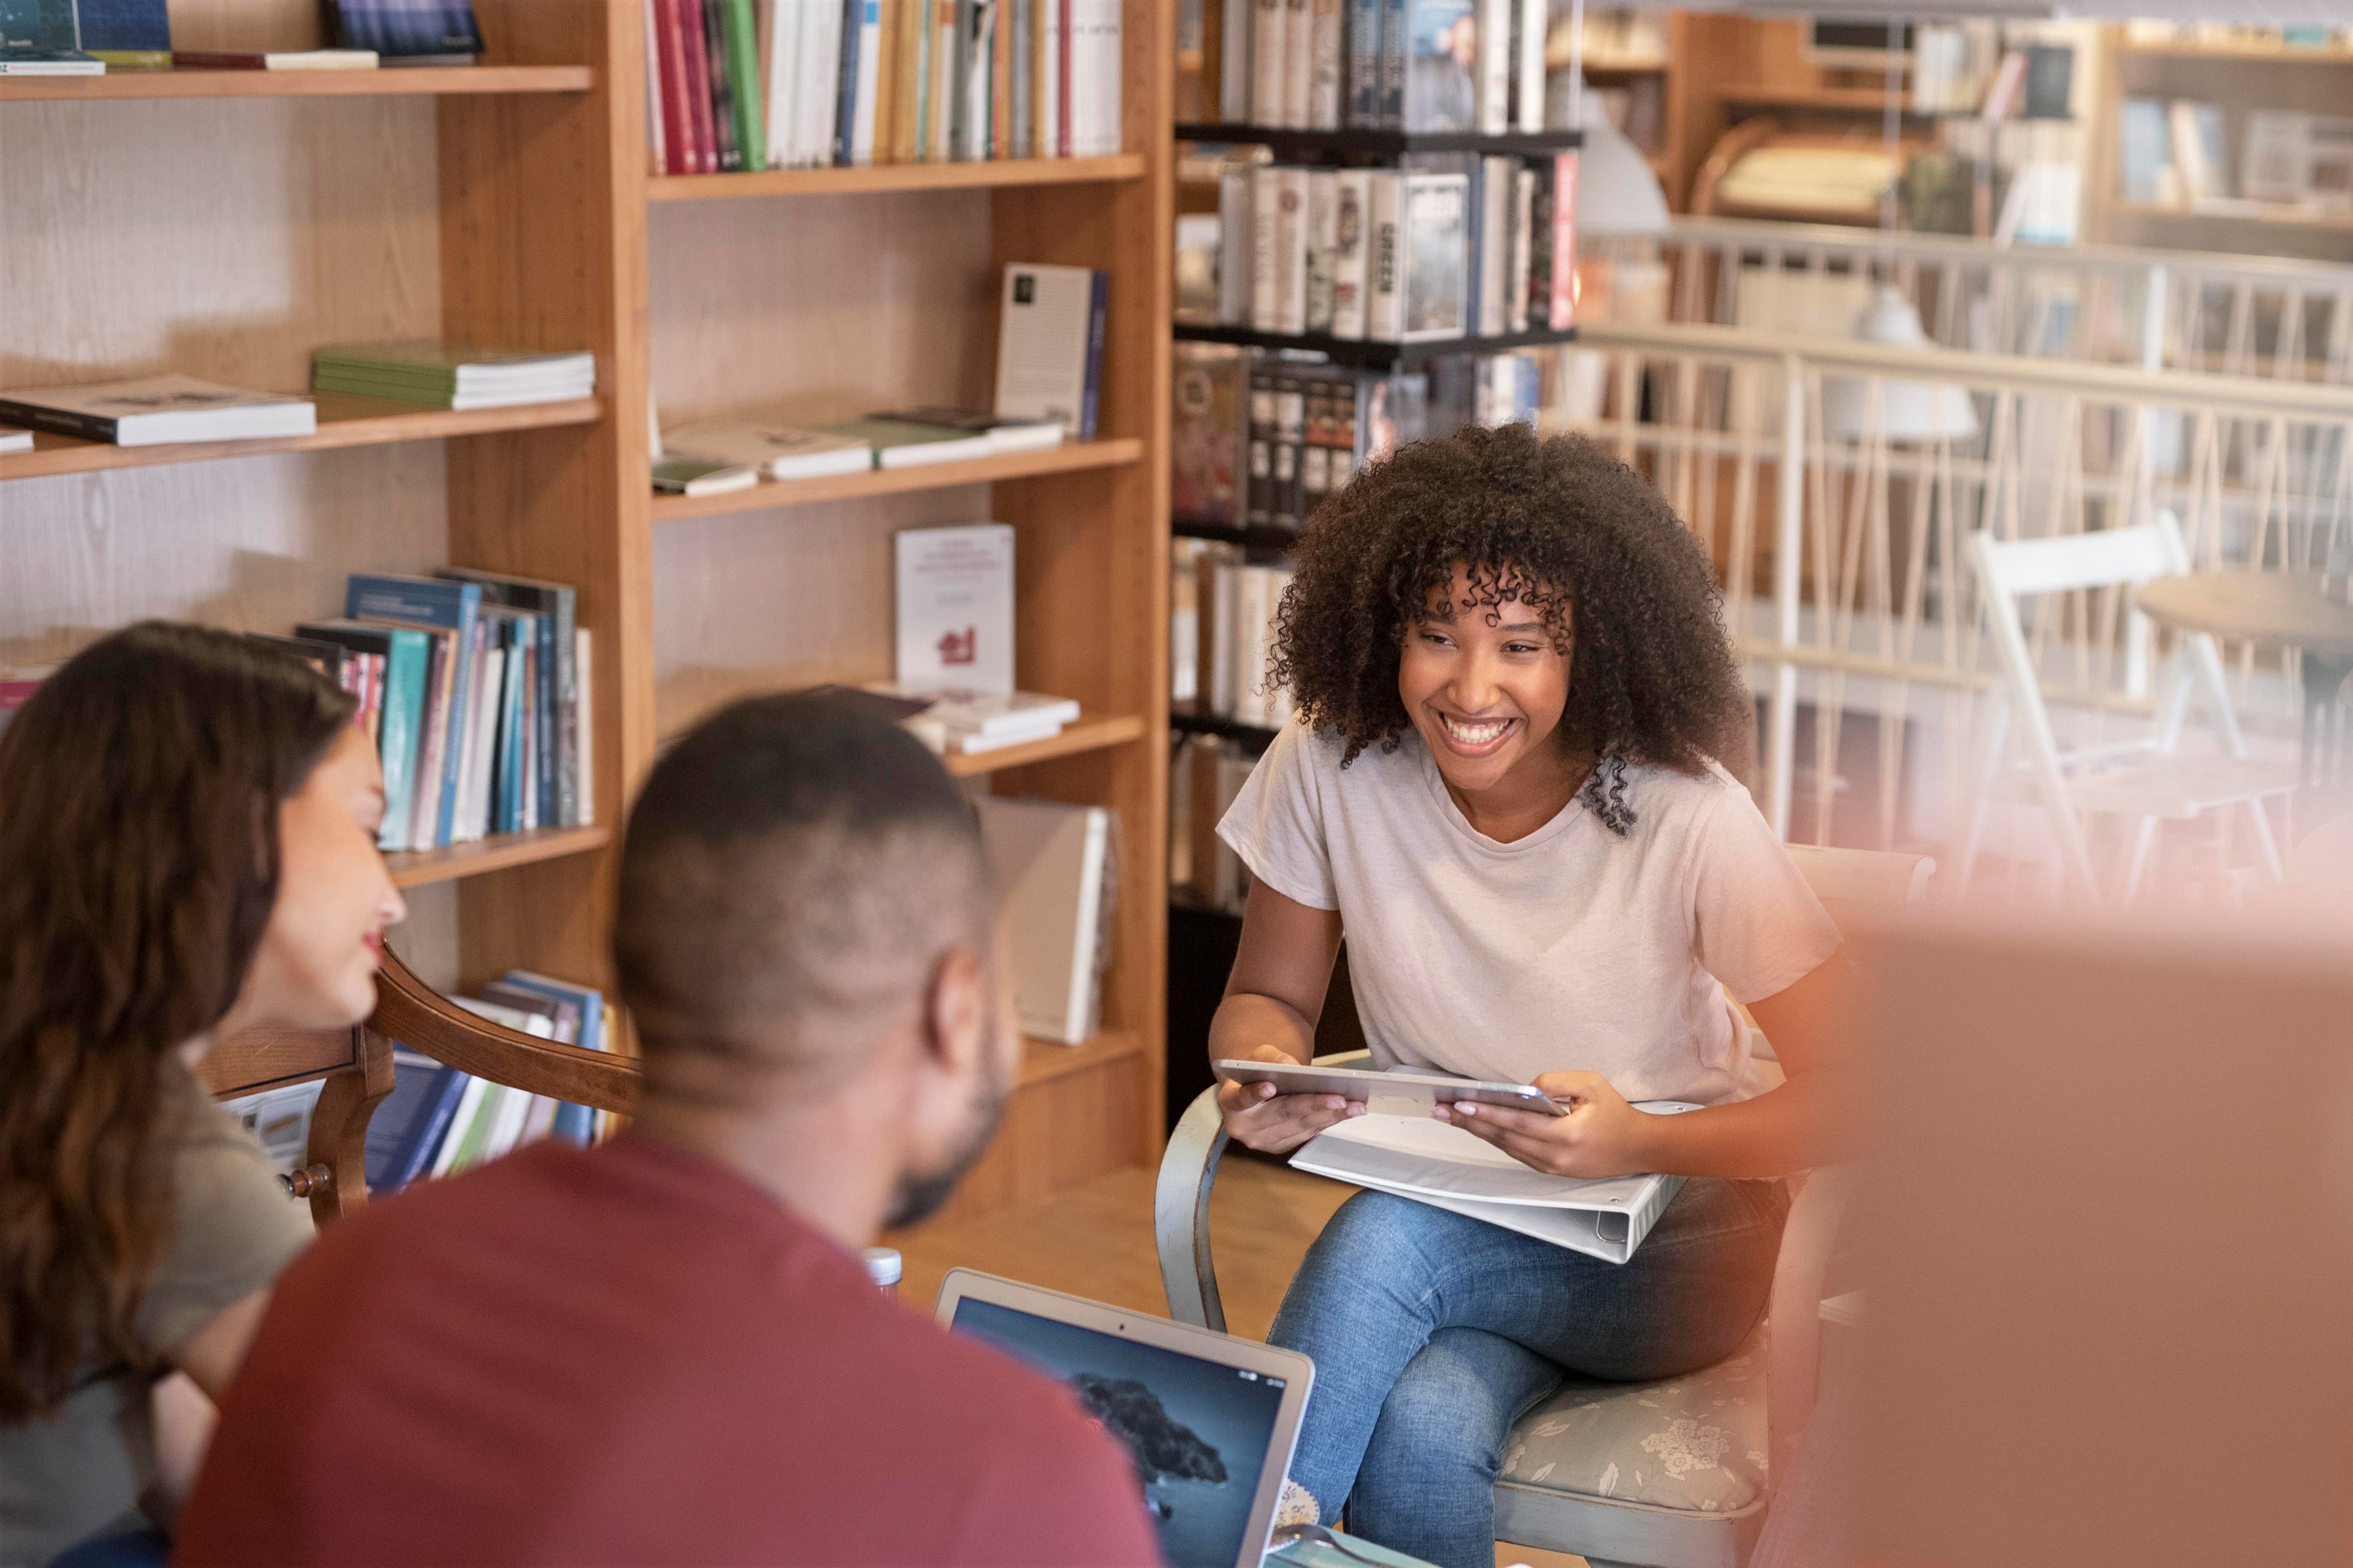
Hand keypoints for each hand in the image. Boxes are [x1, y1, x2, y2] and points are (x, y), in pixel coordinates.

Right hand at [1214, 1044, 1364, 1154]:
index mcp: (1230, 1102)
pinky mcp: (1281, 1145)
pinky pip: (1308, 1132)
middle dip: (1312, 1105)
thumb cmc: (1256, 1070)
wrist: (1254, 1089)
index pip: (1241, 1098)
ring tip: (1355, 1105)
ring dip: (1330, 1116)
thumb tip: (1293, 1066)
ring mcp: (1263, 1140)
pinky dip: (1329, 1120)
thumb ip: (1271, 1057)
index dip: (1255, 1094)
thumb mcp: (1258, 1055)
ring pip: (1300, 1127)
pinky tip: (1348, 1111)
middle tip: (1338, 1098)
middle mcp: (1244, 1127)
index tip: (1269, 1087)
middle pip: (1281, 1114)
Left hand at [1434, 1071, 1652, 1178]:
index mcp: (1567, 1135)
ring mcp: (1551, 1167)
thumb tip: (1521, 1089)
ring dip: (1478, 1131)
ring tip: (1450, 1116)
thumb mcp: (1590, 1084)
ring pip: (1506, 1147)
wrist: (1638, 1148)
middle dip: (1470, 1123)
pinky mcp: (1550, 1170)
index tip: (1460, 1105)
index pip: (1517, 1123)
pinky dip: (1496, 1138)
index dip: (1487, 1114)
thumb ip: (1554, 1083)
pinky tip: (1478, 1126)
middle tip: (1440, 1110)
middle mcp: (1555, 1156)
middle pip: (1504, 1138)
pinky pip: (1516, 1152)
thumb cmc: (1615, 1112)